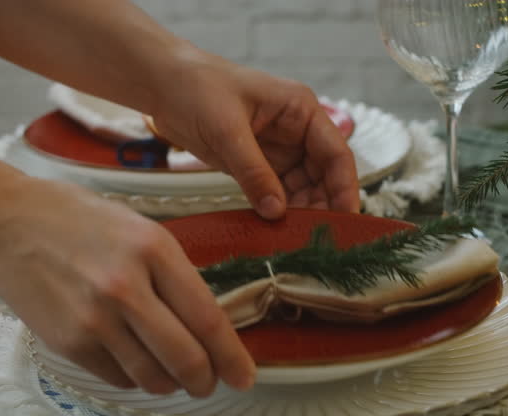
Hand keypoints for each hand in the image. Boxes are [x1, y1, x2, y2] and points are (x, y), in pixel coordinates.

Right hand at [0, 178, 255, 396]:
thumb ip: (173, 273)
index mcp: (154, 250)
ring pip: (153, 377)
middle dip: (205, 380)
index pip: (207, 317)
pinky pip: (118, 378)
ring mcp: (94, 319)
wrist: (6, 225)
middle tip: (210, 384)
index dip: (231, 355)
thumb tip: (207, 323)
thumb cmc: (78, 220)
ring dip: (171, 384)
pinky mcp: (68, 342)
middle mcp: (126, 288)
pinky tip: (135, 361)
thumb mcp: (140, 229)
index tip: (245, 376)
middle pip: (185, 357)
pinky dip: (135, 378)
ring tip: (173, 375)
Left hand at [148, 47, 360, 218]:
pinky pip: (277, 193)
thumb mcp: (227, 130)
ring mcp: (279, 150)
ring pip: (302, 189)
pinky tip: (274, 229)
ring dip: (300, 212)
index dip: (344, 188)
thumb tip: (277, 211)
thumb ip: (254, 172)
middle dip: (322, 206)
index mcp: (301, 110)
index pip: (336, 154)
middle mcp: (297, 131)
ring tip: (293, 238)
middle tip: (316, 238)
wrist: (163, 85)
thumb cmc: (198, 89)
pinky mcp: (258, 165)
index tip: (344, 218)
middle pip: (323, 176)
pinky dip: (278, 211)